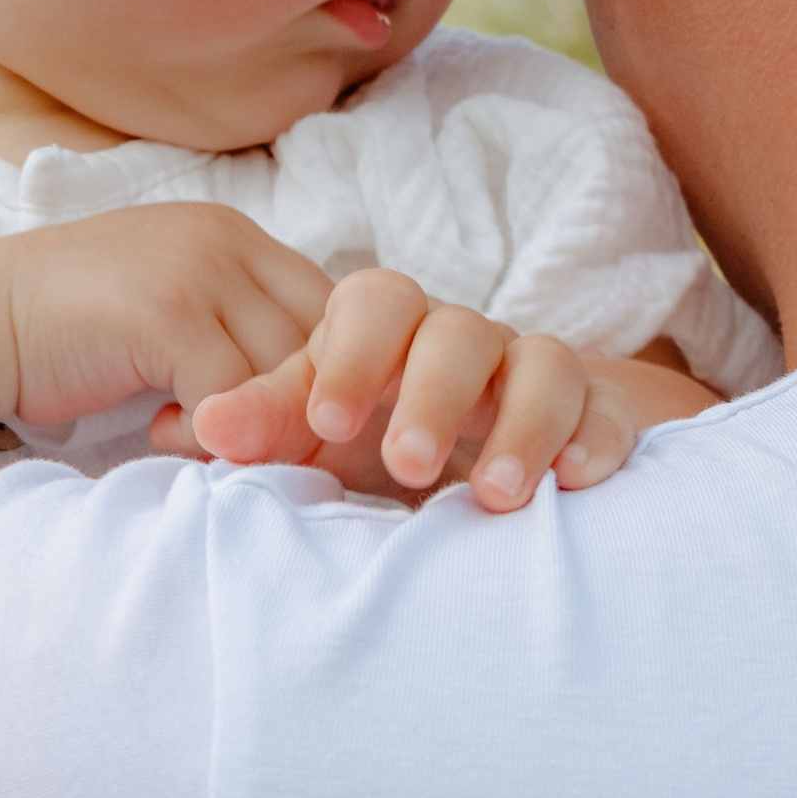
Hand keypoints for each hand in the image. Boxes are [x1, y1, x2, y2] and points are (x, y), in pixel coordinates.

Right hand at [0, 204, 334, 435]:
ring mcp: (199, 269)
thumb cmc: (72, 337)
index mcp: (236, 235)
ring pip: (285, 372)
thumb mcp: (171, 314)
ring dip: (255, 428)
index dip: (328, 378)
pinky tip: (160, 434)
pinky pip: (233, 395)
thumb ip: (236, 333)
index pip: (333, 309)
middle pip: (324, 340)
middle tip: (262, 454)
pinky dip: (208, 435)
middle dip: (306, 412)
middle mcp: (227, 239)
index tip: (294, 434)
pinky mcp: (167, 312)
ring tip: (199, 444)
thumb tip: (317, 405)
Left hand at [186, 272, 714, 508]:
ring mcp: (535, 374)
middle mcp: (465, 341)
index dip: (353, 354)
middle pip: (458, 332)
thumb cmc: (372, 436)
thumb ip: (257, 423)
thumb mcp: (313, 433)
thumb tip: (185, 425)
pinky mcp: (596, 415)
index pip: (373, 302)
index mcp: (388, 330)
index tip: (327, 422)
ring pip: (545, 364)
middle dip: (434, 397)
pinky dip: (598, 438)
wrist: (470, 458)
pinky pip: (611, 411)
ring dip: (522, 425)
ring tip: (495, 495)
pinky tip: (575, 482)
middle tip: (402, 465)